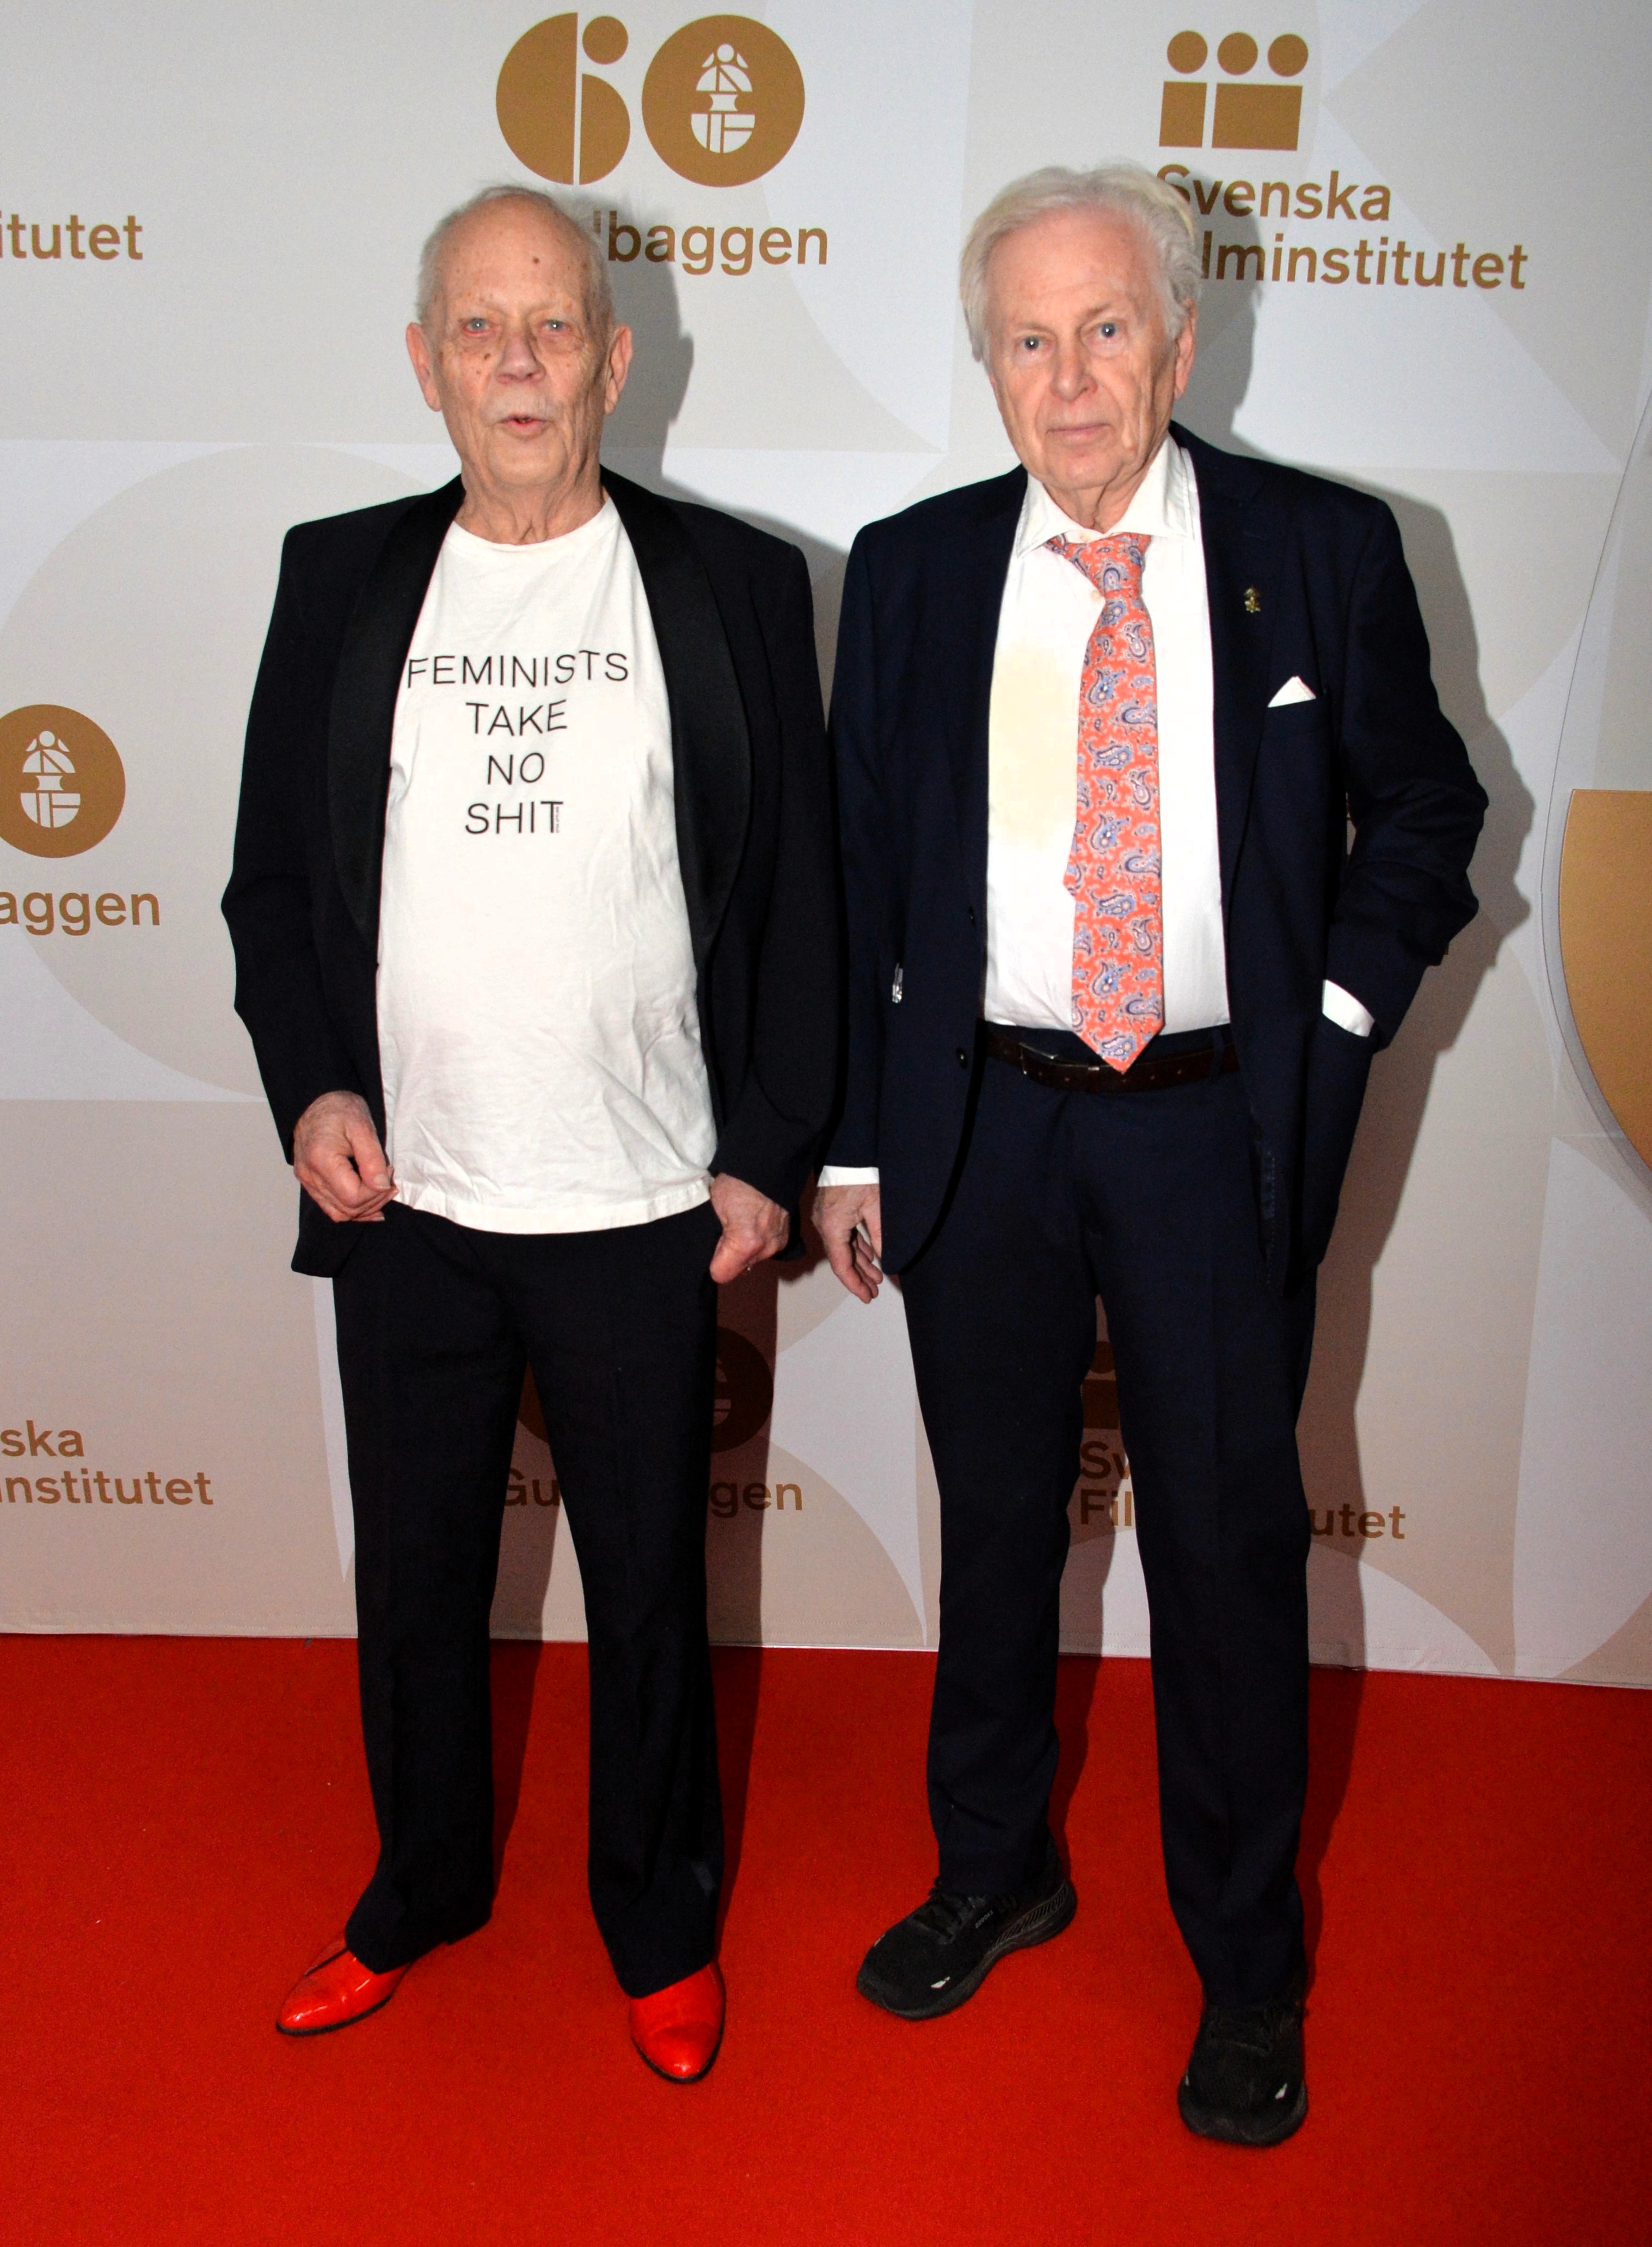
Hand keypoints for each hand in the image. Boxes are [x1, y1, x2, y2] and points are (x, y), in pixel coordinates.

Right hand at [293, 1091, 395, 1223]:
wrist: (316, 1102)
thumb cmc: (339, 1110)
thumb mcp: (362, 1126)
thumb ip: (373, 1158)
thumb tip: (382, 1186)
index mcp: (322, 1160)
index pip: (353, 1196)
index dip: (377, 1191)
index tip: (389, 1170)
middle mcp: (310, 1175)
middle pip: (348, 1208)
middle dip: (375, 1200)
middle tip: (391, 1182)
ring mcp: (308, 1181)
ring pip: (340, 1213)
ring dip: (366, 1207)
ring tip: (382, 1191)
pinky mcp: (310, 1183)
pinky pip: (332, 1208)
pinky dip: (353, 1209)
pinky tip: (370, 1204)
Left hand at [708, 1173, 788, 1283]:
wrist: (767, 1164)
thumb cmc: (738, 1182)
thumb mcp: (715, 1209)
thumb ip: (717, 1239)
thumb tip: (716, 1253)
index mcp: (745, 1243)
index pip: (721, 1274)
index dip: (714, 1263)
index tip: (713, 1249)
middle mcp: (765, 1249)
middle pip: (739, 1268)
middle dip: (730, 1255)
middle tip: (725, 1230)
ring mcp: (778, 1243)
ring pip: (752, 1258)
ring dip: (745, 1248)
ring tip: (741, 1223)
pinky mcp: (785, 1237)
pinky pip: (765, 1248)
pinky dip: (758, 1240)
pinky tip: (754, 1222)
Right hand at [813, 1183, 882, 1302]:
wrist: (847, 1150)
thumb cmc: (859, 1173)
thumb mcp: (876, 1206)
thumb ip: (880, 1236)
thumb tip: (886, 1259)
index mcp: (833, 1226)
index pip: (841, 1264)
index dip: (854, 1283)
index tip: (866, 1296)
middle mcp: (825, 1225)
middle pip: (842, 1259)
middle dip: (859, 1277)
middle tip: (873, 1291)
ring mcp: (826, 1218)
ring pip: (843, 1248)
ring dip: (860, 1263)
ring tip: (876, 1277)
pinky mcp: (831, 1211)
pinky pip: (844, 1236)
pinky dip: (856, 1248)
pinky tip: (869, 1256)